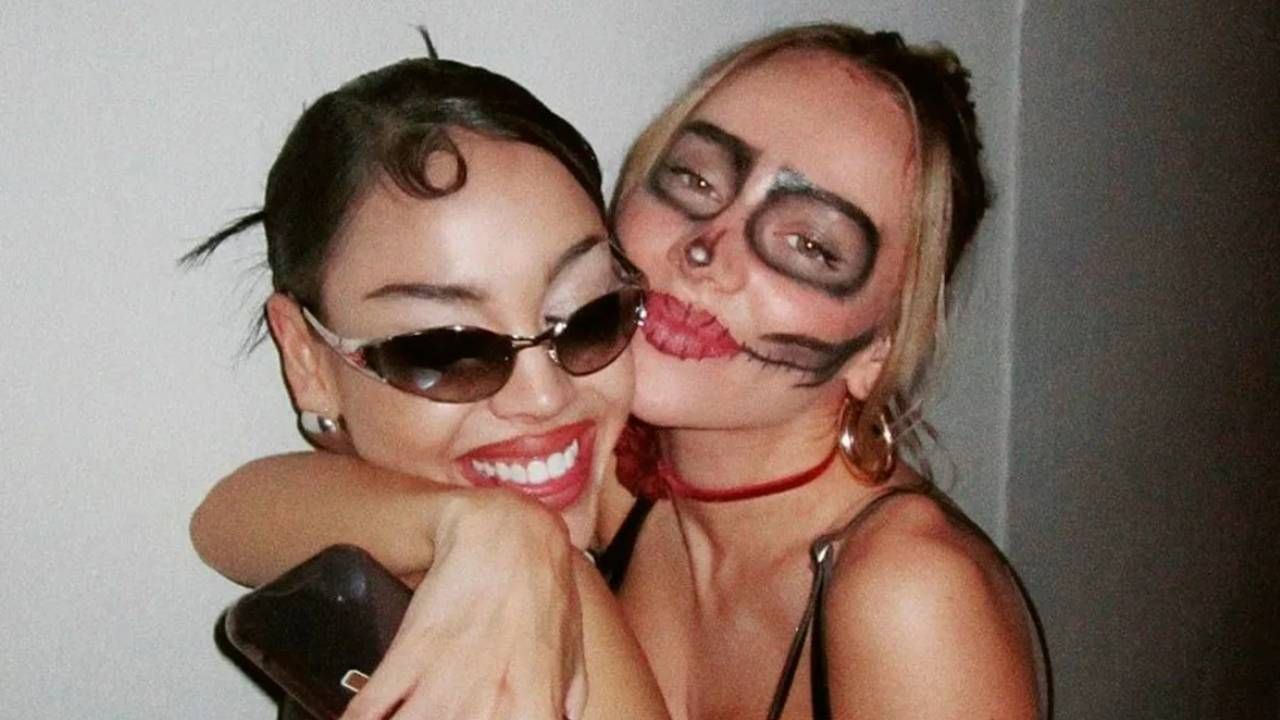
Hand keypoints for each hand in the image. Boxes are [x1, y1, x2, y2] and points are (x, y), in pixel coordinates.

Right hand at [339, 489, 586, 719]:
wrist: (507, 532)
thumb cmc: (543, 593)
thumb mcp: (570, 652)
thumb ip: (566, 700)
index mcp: (534, 712)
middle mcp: (490, 707)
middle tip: (431, 717)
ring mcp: (447, 683)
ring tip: (403, 714)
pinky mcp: (411, 654)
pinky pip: (369, 711)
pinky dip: (356, 719)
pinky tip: (352, 717)